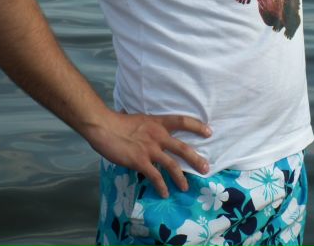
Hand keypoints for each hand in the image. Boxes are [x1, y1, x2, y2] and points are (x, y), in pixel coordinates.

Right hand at [85, 109, 211, 197]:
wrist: (104, 126)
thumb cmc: (117, 121)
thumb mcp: (138, 119)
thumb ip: (146, 124)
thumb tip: (144, 124)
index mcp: (157, 122)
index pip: (182, 121)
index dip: (197, 126)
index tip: (209, 131)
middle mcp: (158, 135)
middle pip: (182, 148)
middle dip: (196, 159)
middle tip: (206, 168)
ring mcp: (150, 149)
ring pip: (172, 165)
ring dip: (181, 178)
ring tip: (185, 187)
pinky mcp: (140, 161)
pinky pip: (155, 176)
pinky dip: (161, 186)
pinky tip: (164, 193)